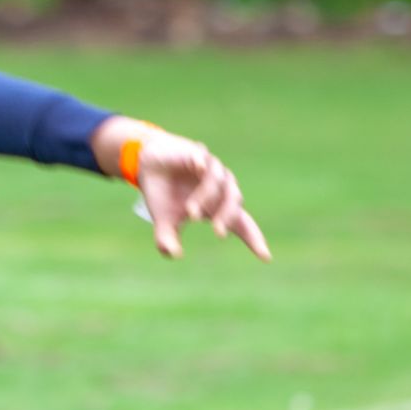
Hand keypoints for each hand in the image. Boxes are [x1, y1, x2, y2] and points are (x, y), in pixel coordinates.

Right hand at [93, 117, 271, 261]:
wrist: (145, 163)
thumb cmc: (161, 192)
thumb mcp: (163, 219)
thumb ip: (167, 237)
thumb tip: (173, 255)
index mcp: (216, 206)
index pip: (241, 223)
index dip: (253, 238)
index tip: (265, 256)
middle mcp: (218, 186)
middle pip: (235, 200)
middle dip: (228, 217)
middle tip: (219, 233)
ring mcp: (208, 168)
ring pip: (219, 181)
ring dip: (207, 199)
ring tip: (191, 214)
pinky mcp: (196, 153)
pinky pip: (205, 160)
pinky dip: (203, 165)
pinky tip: (198, 168)